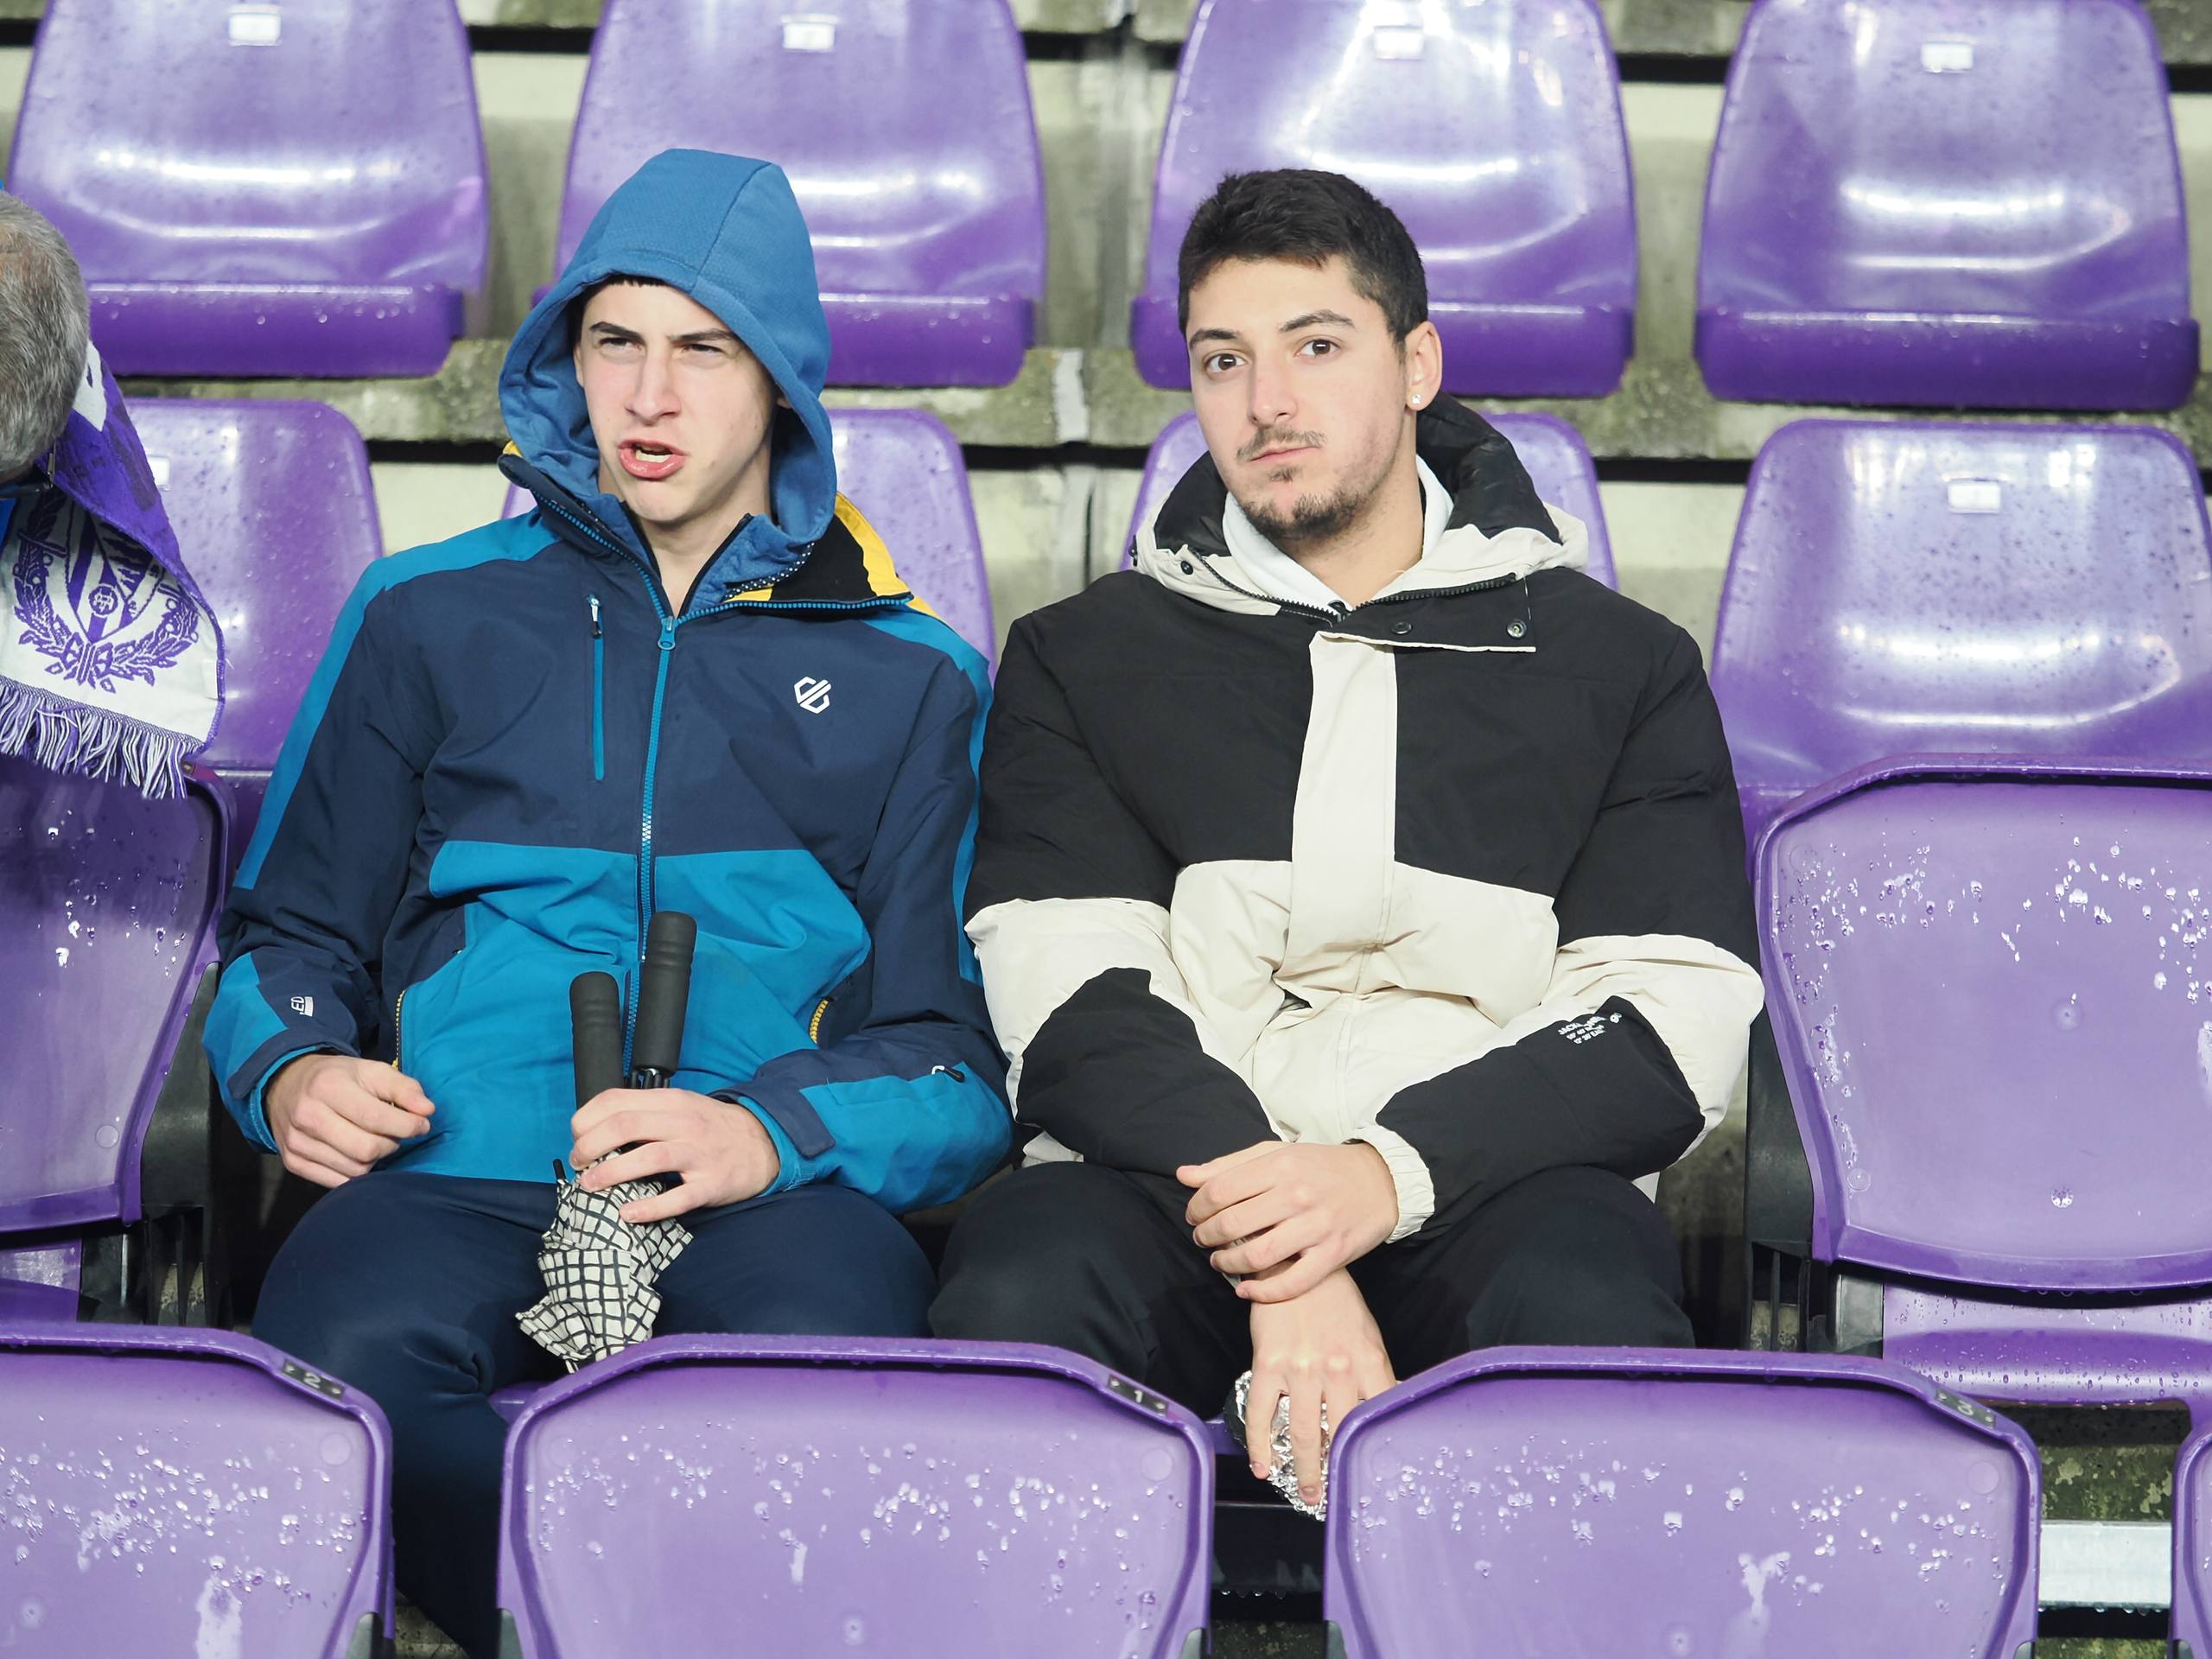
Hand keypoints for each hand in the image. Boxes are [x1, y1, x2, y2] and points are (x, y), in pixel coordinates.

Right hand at [264, 1053, 434, 1187]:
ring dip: (375, 1159)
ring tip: (374, 1140)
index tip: (422, 1124)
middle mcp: (308, 1116)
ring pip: (354, 1169)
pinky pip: (337, 1182)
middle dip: (391, 1144)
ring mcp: (297, 1142)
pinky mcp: (293, 1162)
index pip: (375, 1118)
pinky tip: (358, 1154)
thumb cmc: (338, 1077)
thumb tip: (428, 1111)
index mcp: (328, 1087)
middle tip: (394, 1133)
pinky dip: (356, 1173)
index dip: (407, 1126)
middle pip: (366, 1149)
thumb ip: (404, 1088)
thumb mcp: (372, 1070)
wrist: (286, 1084)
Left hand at [569, 1088, 780, 1222]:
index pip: (616, 1101)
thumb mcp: (680, 1107)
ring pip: (648, 1158)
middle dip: (590, 1146)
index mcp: (671, 1101)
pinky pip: (677, 1197)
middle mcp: (684, 1123)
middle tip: (578, 1164)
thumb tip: (594, 1130)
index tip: (577, 1139)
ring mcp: (699, 1154)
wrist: (764, 1143)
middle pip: (625, 1126)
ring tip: (590, 1185)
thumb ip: (644, 1113)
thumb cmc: (711, 1128)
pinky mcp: (711, 1184)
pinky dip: (649, 1208)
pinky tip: (628, 1214)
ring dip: (611, 1172)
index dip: (586, 1121)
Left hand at [1179, 1140, 1398, 1299]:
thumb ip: (1228, 1165)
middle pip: (1233, 1223)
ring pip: (1257, 1255)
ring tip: (1220, 1261)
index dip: (1197, 1208)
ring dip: (1228, 1263)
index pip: (1220, 1190)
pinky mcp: (1333, 1254)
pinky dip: (1263, 1292)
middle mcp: (1296, 1195)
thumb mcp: (1275, 1154)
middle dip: (1207, 1236)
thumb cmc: (1320, 1167)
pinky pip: (1292, 1282)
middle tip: (1203, 1240)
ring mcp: (1316, 1226)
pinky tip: (1246, 1289)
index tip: (1193, 1216)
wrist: (1381, 1182)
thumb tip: (1183, 1175)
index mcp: (1279, 1165)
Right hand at [1244, 1267, 1395, 1505]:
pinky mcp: (1268, 1364)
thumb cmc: (1335, 1300)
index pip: (1381, 1412)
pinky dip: (1261, 1445)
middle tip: (1338, 1498)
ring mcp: (1300, 1369)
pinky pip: (1262, 1413)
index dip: (1379, 1446)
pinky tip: (1264, 1466)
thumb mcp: (1367, 1334)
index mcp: (1368, 1360)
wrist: (1294, 1261)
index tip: (1377, 1472)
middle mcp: (1336, 1368)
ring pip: (1303, 1432)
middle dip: (1339, 1471)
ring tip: (1308, 1494)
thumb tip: (1385, 1411)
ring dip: (1305, 1470)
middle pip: (1341, 1433)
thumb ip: (1375, 1373)